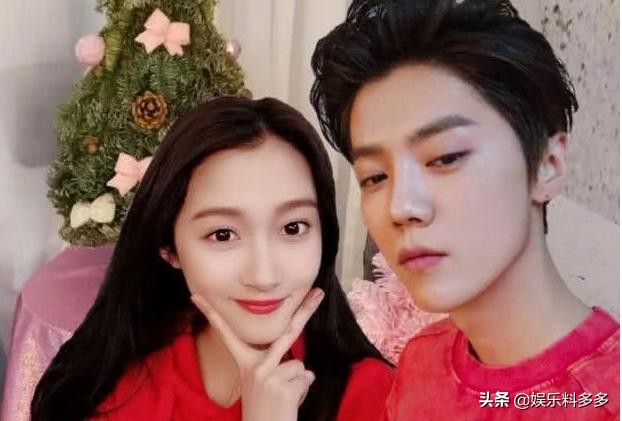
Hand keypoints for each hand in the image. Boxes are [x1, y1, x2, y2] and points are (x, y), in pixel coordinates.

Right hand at [191, 288, 324, 420]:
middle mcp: (255, 365)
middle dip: (305, 310)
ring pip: (299, 364)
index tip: (197, 296)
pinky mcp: (281, 385)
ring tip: (284, 396)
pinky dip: (302, 391)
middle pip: (287, 331)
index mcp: (245, 362)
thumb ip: (280, 368)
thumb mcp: (265, 383)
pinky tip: (288, 402)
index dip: (212, 314)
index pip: (228, 334)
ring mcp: (267, 374)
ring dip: (298, 381)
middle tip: (320, 291)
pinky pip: (305, 378)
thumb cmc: (266, 409)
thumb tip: (309, 372)